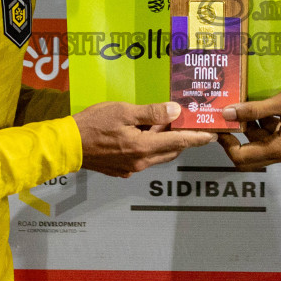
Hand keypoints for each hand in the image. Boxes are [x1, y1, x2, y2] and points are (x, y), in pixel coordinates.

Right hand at [74, 101, 217, 177]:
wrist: (67, 145)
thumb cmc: (93, 124)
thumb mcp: (124, 111)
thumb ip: (152, 113)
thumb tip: (176, 112)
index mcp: (143, 147)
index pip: (179, 143)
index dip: (197, 138)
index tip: (213, 135)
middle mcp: (140, 162)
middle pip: (170, 151)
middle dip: (181, 139)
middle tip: (187, 123)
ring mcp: (129, 168)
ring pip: (156, 155)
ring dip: (163, 142)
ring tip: (161, 124)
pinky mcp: (120, 170)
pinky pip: (142, 159)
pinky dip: (148, 147)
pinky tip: (141, 133)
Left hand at [218, 86, 280, 169]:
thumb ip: (255, 110)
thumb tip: (227, 113)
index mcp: (278, 149)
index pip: (240, 157)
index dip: (225, 143)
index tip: (218, 124)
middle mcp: (279, 153)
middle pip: (245, 155)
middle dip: (234, 137)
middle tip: (226, 116)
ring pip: (255, 143)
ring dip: (247, 126)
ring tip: (241, 104)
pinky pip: (267, 134)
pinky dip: (260, 122)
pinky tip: (260, 104)